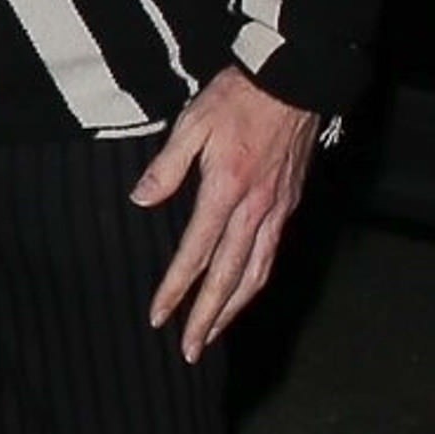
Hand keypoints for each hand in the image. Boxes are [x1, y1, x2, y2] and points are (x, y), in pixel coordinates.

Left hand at [129, 66, 320, 363]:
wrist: (293, 81)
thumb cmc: (238, 98)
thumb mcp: (192, 123)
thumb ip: (167, 167)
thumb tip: (141, 201)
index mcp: (226, 191)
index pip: (196, 254)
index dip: (176, 289)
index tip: (158, 317)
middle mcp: (255, 210)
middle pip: (230, 278)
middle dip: (207, 319)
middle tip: (189, 352)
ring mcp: (276, 210)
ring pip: (255, 274)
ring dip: (233, 310)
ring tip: (212, 335)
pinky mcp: (287, 205)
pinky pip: (271, 255)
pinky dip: (254, 282)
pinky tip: (242, 293)